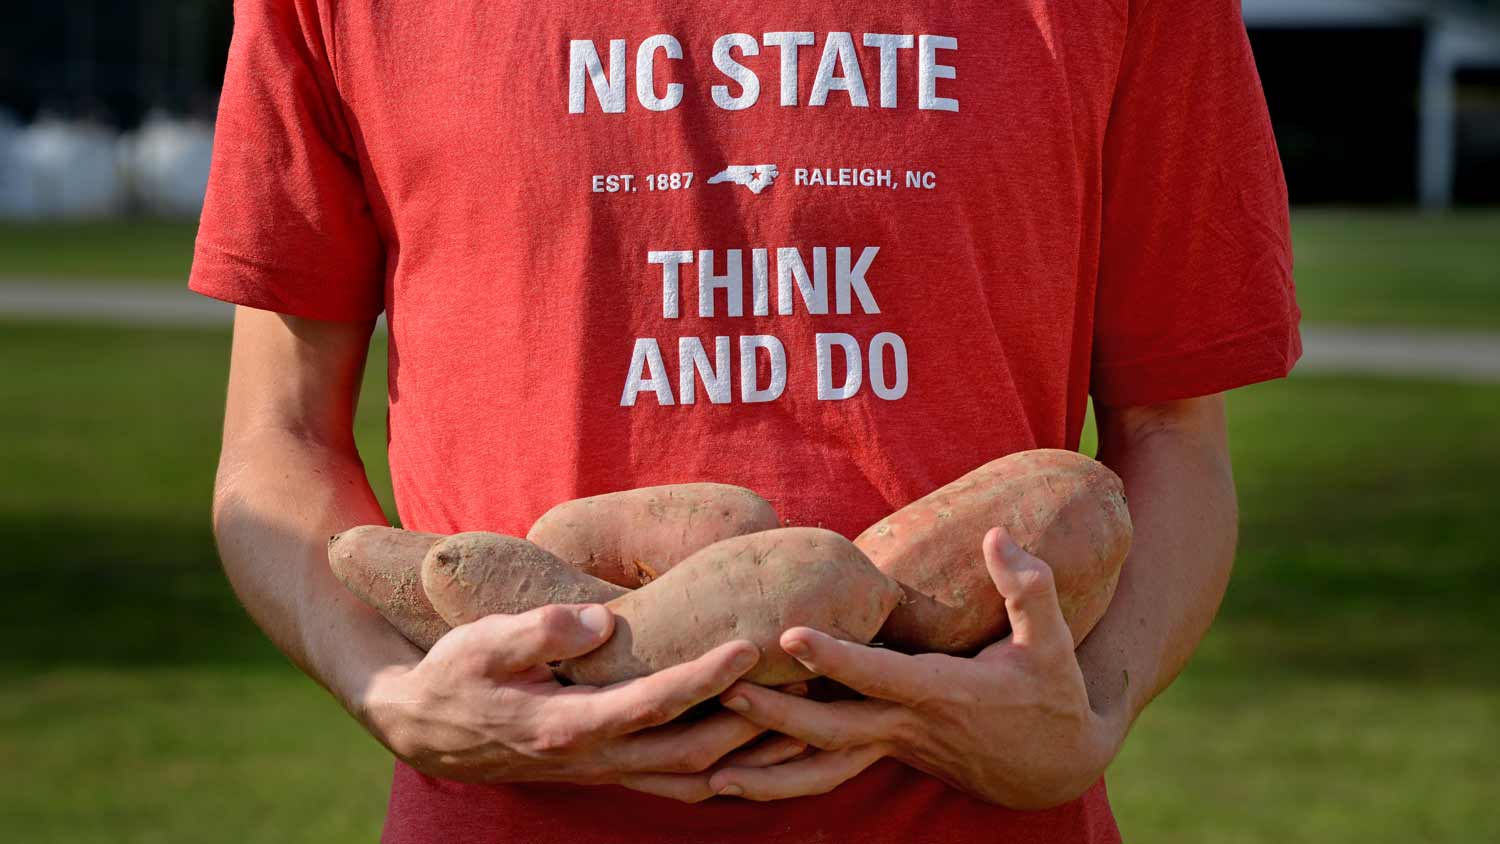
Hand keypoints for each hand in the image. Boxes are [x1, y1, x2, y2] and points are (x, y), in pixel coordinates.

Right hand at [360, 603, 792, 801]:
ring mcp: (605, 771)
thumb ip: (539, 631)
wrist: (424, 726)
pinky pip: (677, 783)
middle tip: (800, 685)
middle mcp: (596, 757)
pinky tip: (756, 749)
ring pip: (692, 779)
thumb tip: (601, 622)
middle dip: (752, 724)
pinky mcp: (609, 770)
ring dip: (748, 759)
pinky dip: (722, 771)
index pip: (653, 703)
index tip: (752, 645)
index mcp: (567, 725)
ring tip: (802, 726)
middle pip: (693, 753)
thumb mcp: (481, 643)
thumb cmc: (456, 673)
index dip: (706, 677)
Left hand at [706, 528, 1125, 807]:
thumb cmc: (1052, 695)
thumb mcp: (1054, 642)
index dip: (835, 658)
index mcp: (944, 693)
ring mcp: (894, 747)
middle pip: (833, 727)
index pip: (880, 674)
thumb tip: (996, 534)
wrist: (1056, 765)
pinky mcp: (886, 756)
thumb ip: (1029, 589)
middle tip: (721, 691)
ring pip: (823, 767)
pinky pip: (828, 772)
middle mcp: (910, 726)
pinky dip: (784, 779)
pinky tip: (736, 778)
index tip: (788, 638)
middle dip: (776, 713)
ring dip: (768, 770)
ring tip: (709, 773)